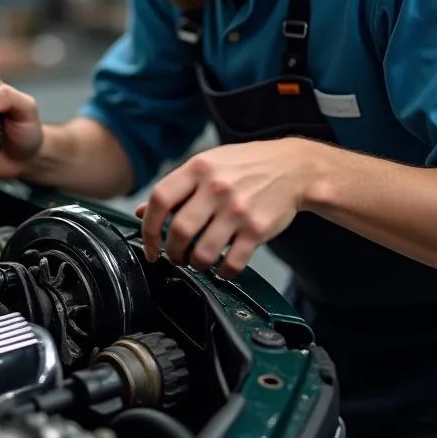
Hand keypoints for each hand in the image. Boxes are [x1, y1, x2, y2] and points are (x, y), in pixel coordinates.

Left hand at [135, 139, 317, 276]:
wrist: (294, 168)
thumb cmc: (246, 166)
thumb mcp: (208, 165)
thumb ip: (176, 187)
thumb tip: (141, 211)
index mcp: (199, 168)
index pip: (159, 200)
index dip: (148, 228)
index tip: (150, 245)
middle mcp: (217, 187)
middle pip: (179, 230)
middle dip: (171, 252)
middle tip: (175, 257)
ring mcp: (238, 209)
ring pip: (203, 252)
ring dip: (196, 264)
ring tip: (198, 262)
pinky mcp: (258, 229)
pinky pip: (232, 262)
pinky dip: (222, 272)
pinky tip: (222, 268)